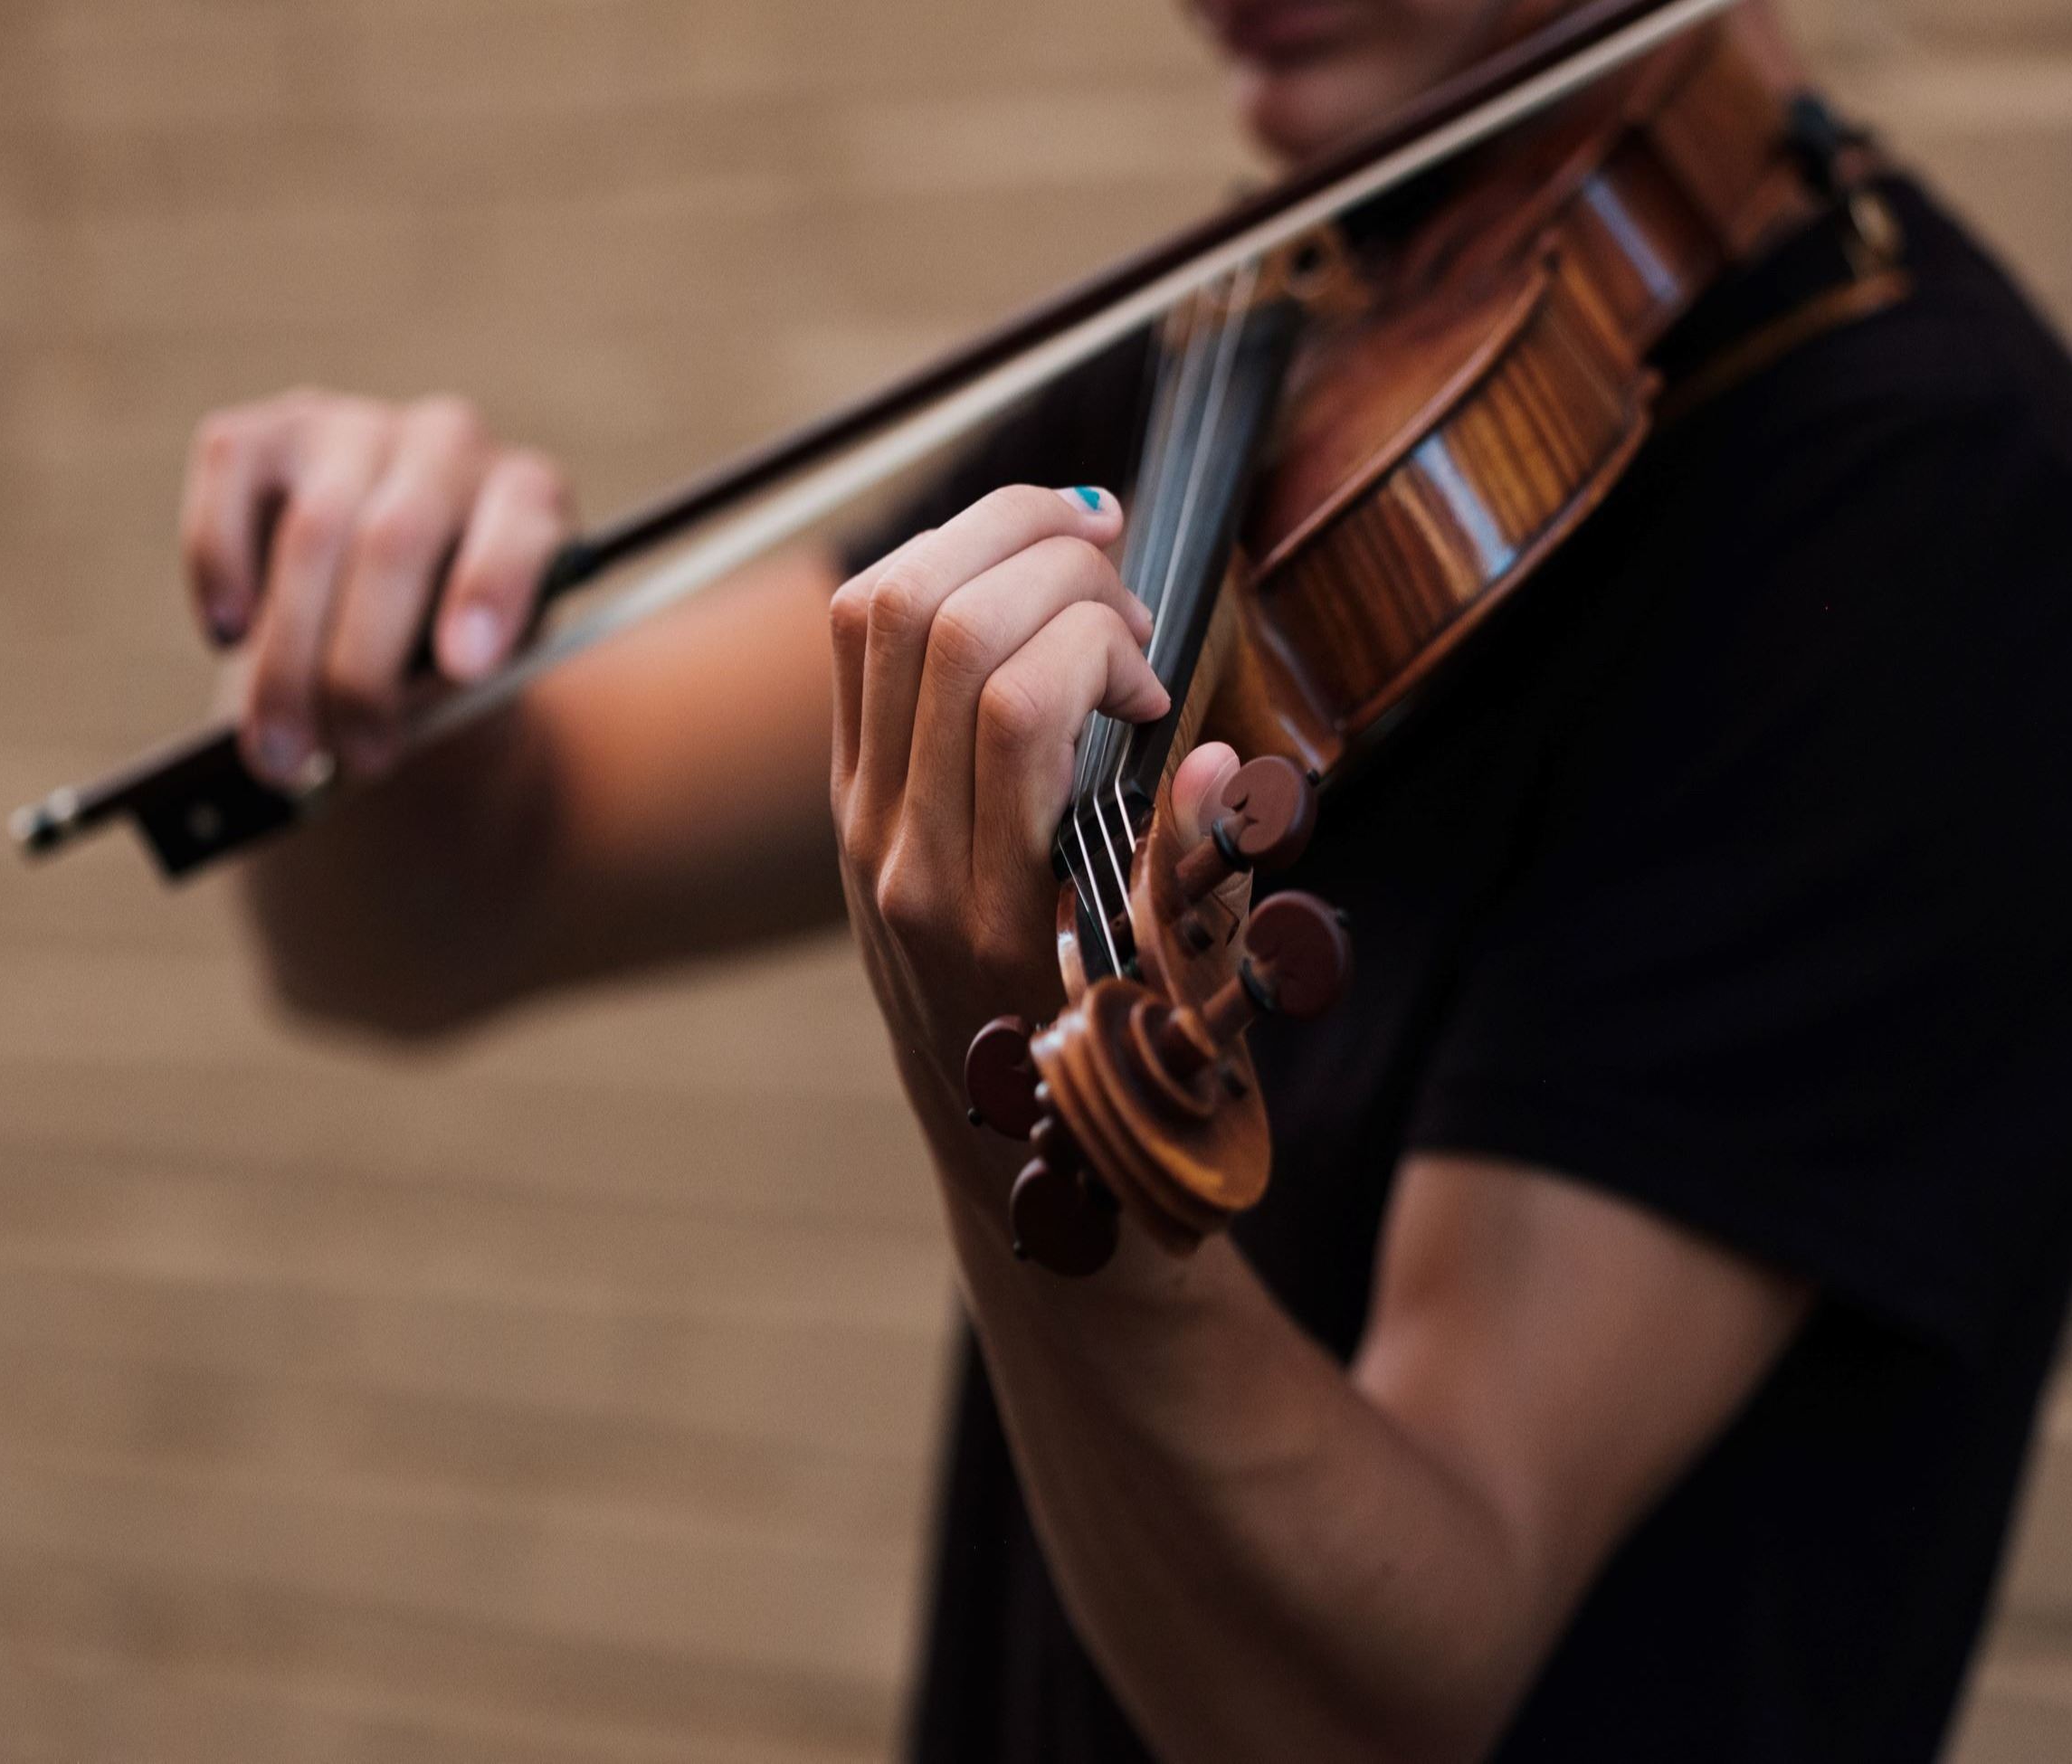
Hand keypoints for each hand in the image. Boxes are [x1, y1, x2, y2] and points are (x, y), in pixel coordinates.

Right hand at [178, 388, 572, 784]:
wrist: (388, 615)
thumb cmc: (446, 651)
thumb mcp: (478, 680)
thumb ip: (451, 685)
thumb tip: (375, 719)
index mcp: (529, 498)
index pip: (519, 531)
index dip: (489, 593)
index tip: (464, 667)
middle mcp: (450, 444)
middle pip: (394, 545)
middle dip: (362, 670)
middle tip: (355, 757)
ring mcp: (354, 426)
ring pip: (311, 534)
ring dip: (286, 658)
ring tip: (279, 750)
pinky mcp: (267, 433)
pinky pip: (229, 480)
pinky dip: (221, 565)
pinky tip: (229, 634)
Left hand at [830, 484, 1236, 1117]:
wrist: (1008, 1150)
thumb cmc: (1119, 1078)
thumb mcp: (1191, 999)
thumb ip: (1205, 878)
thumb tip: (1220, 757)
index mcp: (991, 914)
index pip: (1017, 704)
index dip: (1105, 648)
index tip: (1160, 689)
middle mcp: (904, 857)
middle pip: (941, 623)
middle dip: (1056, 565)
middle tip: (1134, 607)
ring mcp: (862, 820)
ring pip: (885, 607)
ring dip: (991, 540)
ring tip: (1083, 557)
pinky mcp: (850, 794)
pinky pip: (864, 637)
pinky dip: (940, 566)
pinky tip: (1019, 578)